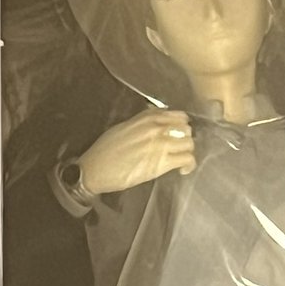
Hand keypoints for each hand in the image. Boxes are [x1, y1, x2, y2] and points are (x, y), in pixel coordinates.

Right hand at [79, 109, 194, 195]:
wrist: (95, 168)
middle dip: (185, 139)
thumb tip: (157, 120)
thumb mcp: (124, 126)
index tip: (178, 134)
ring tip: (180, 160)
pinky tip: (182, 170)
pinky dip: (188, 165)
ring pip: (189, 143)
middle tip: (178, 149)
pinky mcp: (161, 163)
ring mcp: (160, 145)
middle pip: (186, 129)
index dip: (181, 125)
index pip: (178, 115)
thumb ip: (142, 121)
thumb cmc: (105, 149)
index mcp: (146, 118)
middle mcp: (156, 128)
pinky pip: (187, 159)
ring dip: (187, 152)